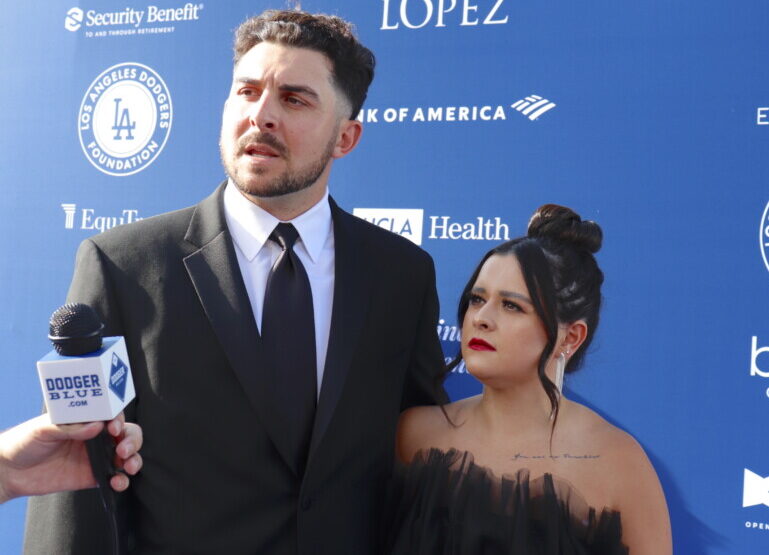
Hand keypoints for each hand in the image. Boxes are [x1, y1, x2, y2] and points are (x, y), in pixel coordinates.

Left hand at [0, 413, 142, 502]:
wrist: (9, 472)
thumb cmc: (24, 442)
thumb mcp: (44, 429)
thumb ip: (71, 427)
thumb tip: (97, 425)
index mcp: (86, 420)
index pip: (112, 416)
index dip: (119, 420)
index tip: (113, 428)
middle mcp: (95, 437)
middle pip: (126, 434)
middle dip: (132, 440)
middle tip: (123, 449)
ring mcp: (95, 457)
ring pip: (126, 455)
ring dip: (134, 459)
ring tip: (129, 466)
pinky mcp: (92, 477)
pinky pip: (115, 478)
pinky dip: (122, 480)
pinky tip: (118, 482)